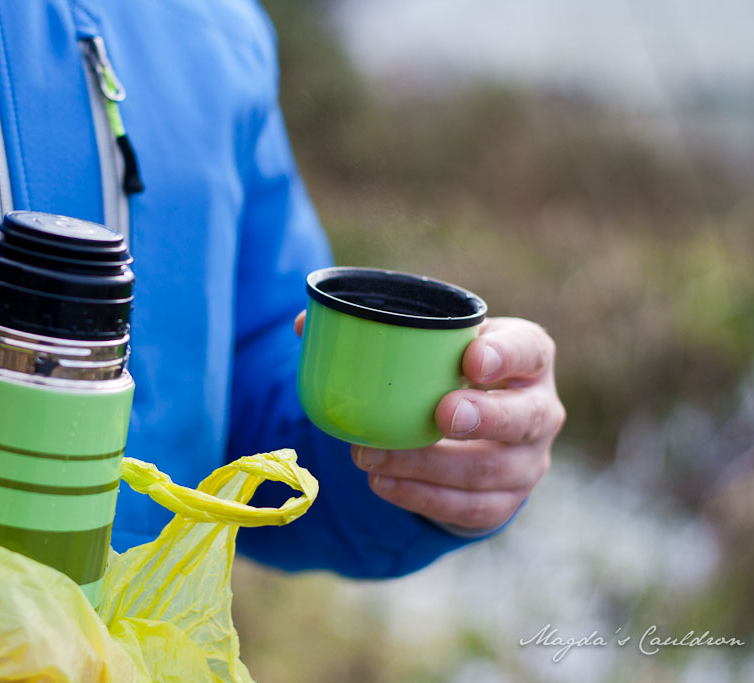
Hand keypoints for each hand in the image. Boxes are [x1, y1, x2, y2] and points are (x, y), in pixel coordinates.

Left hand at [294, 313, 563, 530]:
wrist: (463, 434)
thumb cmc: (442, 373)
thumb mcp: (425, 345)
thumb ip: (374, 329)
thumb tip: (304, 322)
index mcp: (526, 356)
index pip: (528, 349)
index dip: (506, 355)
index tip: (470, 358)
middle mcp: (539, 409)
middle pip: (525, 417)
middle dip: (484, 417)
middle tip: (439, 415)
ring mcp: (527, 461)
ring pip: (490, 469)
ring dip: (428, 465)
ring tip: (371, 456)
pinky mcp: (505, 501)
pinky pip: (470, 508)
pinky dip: (422, 498)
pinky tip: (383, 484)